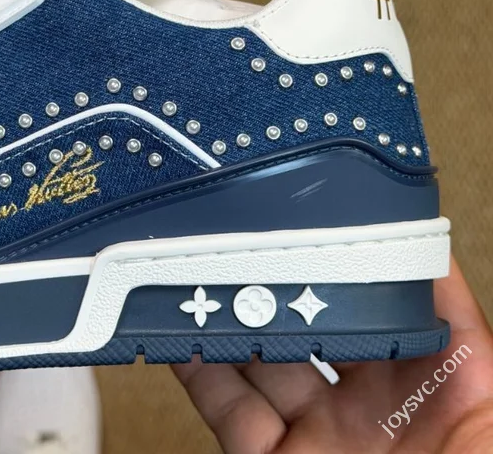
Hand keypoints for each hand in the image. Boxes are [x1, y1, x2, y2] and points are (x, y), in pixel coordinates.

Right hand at [173, 258, 492, 452]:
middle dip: (284, 279)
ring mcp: (322, 438)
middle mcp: (375, 407)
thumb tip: (436, 253)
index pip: (394, 299)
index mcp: (439, 388)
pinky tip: (185, 337)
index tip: (326, 215)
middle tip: (253, 237)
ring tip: (206, 273)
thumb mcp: (487, 418)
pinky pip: (232, 411)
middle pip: (319, 321)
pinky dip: (204, 374)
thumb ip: (457, 334)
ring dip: (234, 317)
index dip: (360, 254)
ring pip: (266, 360)